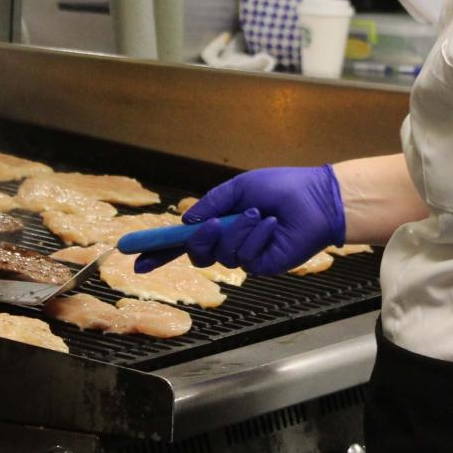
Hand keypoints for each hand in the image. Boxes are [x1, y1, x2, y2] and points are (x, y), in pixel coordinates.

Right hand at [135, 165, 344, 274]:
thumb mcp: (239, 187)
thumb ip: (211, 203)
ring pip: (222, 255)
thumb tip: (187, 221)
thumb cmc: (282, 188)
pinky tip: (273, 224)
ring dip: (238, 232)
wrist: (317, 199)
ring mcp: (246, 255)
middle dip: (201, 240)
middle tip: (214, 224)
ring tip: (260, 214)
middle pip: (197, 254)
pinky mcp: (264, 265)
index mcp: (220, 222)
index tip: (135, 258)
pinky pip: (247, 257)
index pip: (184, 241)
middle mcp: (229, 241)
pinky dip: (257, 236)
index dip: (159, 251)